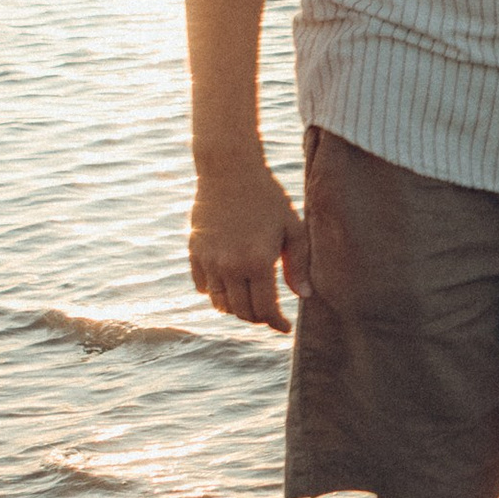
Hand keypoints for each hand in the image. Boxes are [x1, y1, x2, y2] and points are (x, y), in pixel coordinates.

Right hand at [189, 156, 308, 329]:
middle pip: (241, 311)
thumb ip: (299, 265)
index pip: (264, 309)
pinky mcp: (195, 251)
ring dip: (236, 308)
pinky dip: (216, 293)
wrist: (229, 170)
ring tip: (251, 302)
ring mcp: (209, 260)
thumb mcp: (293, 228)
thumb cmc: (268, 197)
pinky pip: (203, 286)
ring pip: (220, 303)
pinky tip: (230, 287)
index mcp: (257, 262)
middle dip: (258, 318)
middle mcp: (229, 266)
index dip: (275, 323)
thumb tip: (304, 296)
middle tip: (270, 315)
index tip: (284, 327)